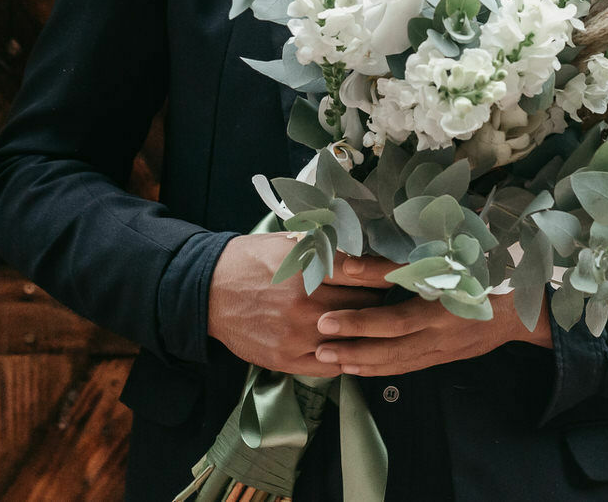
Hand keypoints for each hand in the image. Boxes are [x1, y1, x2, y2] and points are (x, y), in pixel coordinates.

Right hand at [206, 233, 392, 375]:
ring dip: (365, 331)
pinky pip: (331, 365)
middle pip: (365, 306)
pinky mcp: (286, 359)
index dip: (386, 274)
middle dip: (377, 301)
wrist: (208, 291)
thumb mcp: (289, 244)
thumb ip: (326, 248)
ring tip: (372, 323)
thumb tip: (365, 250)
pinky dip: (346, 356)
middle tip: (384, 298)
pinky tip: (353, 348)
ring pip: (352, 337)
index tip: (399, 274)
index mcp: (310, 268)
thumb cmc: (251, 261)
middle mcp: (307, 302)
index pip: (366, 273)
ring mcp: (298, 334)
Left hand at [312, 255, 553, 375]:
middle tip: (319, 347)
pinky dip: (379, 370)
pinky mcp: (441, 358)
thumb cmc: (476, 272)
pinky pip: (407, 368)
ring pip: (397, 363)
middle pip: (391, 347)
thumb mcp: (443, 261)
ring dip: (361, 363)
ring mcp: (441, 349)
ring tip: (328, 360)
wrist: (516, 309)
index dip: (360, 322)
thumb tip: (350, 264)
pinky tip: (357, 368)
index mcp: (442, 305)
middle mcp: (440, 333)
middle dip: (352, 348)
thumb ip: (396, 266)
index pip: (395, 320)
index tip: (326, 318)